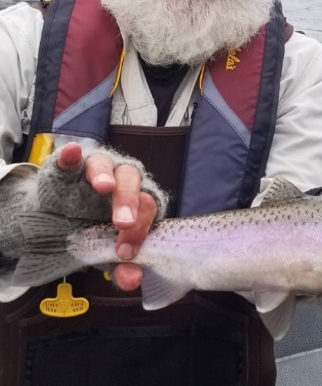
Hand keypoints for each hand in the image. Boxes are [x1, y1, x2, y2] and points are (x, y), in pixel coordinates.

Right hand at [55, 142, 158, 290]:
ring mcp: (96, 167)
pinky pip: (71, 158)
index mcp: (137, 197)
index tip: (127, 251)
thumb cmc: (95, 229)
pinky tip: (71, 154)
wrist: (60, 216)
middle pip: (132, 181)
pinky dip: (71, 155)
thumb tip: (132, 281)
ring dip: (105, 174)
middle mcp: (121, 177)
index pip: (147, 206)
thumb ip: (121, 265)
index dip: (141, 227)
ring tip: (104, 185)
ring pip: (105, 164)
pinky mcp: (69, 166)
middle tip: (122, 223)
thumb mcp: (107, 249)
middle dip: (129, 201)